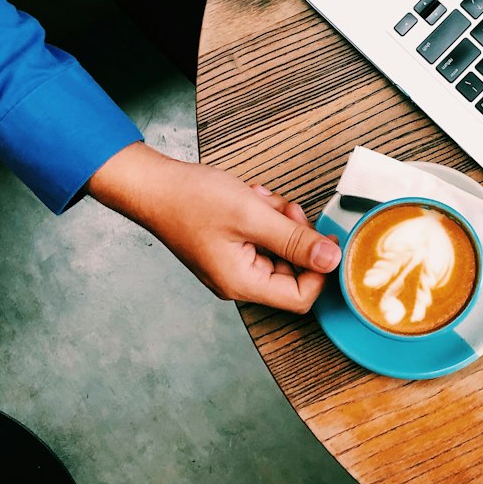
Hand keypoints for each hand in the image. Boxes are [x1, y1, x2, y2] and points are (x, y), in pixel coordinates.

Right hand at [85, 142, 340, 309]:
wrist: (151, 185)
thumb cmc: (190, 200)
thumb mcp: (252, 215)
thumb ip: (295, 240)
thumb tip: (331, 259)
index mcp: (242, 283)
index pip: (300, 297)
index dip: (319, 270)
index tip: (324, 238)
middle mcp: (237, 281)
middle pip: (292, 271)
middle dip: (295, 236)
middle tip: (284, 209)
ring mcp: (232, 265)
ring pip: (278, 249)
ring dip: (278, 221)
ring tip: (259, 199)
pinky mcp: (228, 248)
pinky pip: (261, 238)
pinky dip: (263, 216)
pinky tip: (249, 198)